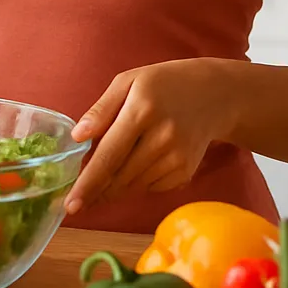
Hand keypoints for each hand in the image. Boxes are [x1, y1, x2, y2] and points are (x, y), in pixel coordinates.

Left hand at [66, 59, 234, 215]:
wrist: (215, 95)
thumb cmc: (164, 84)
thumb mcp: (129, 81)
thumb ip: (101, 109)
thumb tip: (77, 137)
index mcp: (142, 110)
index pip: (109, 155)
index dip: (88, 183)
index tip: (71, 205)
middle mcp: (162, 137)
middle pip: (119, 177)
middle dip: (95, 193)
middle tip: (75, 201)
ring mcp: (177, 158)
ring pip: (133, 187)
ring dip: (114, 188)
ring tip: (106, 177)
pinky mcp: (186, 172)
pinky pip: (150, 188)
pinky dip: (137, 183)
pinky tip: (140, 163)